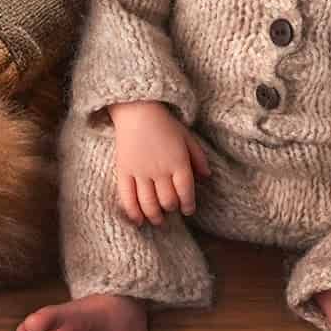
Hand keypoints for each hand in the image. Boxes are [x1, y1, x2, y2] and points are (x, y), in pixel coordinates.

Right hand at [109, 100, 208, 224]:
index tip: (188, 210)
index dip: (188, 205)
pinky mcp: (123, 172)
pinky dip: (133, 213)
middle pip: (168, 201)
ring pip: (149, 204)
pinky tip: (139, 221)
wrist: (137, 110)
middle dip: (172, 209)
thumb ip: (198, 157)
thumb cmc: (165, 123)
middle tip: (172, 210)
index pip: (186, 192)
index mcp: (178, 162)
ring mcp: (140, 172)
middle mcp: (160, 170)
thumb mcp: (187, 137)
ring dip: (155, 216)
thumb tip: (207, 177)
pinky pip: (127, 198)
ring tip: (158, 220)